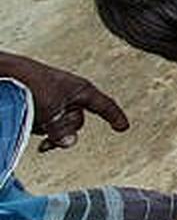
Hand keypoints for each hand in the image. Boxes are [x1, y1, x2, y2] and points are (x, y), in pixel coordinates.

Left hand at [0, 54, 128, 151]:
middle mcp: (70, 97)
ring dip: (49, 131)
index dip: (115, 116)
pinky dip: (41, 131)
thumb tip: (69, 144)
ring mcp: (56, 104)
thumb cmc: (31, 85)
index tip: (123, 128)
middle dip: (65, 130)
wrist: (7, 75)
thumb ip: (62, 129)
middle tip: (48, 129)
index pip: (104, 105)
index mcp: (81, 90)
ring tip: (33, 119)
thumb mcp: (51, 110)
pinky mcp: (41, 110)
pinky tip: (30, 128)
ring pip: (61, 127)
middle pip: (77, 123)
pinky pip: (47, 128)